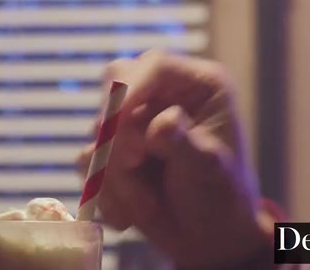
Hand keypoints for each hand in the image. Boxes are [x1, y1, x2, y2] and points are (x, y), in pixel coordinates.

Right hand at [77, 50, 267, 269]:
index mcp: (199, 86)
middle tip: (134, 164)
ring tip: (146, 205)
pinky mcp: (112, 147)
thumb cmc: (221, 200)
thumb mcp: (210, 170)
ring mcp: (135, 119)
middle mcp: (164, 94)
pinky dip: (104, 190)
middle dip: (116, 132)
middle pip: (116, 84)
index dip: (131, 88)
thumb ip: (185, 144)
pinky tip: (129, 214)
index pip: (156, 67)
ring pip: (99, 130)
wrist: (206, 241)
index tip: (114, 123)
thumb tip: (161, 123)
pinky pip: (88, 159)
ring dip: (115, 175)